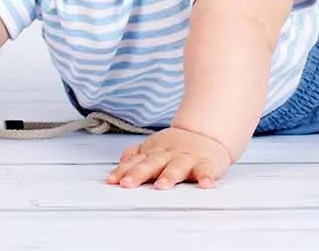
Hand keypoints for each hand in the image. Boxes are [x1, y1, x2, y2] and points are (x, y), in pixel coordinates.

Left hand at [106, 126, 232, 189]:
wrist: (205, 134)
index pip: (135, 162)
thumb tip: (120, 163)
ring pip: (176, 167)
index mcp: (154, 153)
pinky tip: (205, 184)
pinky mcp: (205, 163)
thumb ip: (135, 155)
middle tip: (127, 183)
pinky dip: (206, 177)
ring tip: (161, 185)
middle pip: (151, 164)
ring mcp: (186, 159)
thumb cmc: (176, 146)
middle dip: (138, 174)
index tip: (112, 181)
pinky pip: (206, 171)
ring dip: (168, 176)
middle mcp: (168, 155)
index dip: (123, 171)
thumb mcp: (153, 147)